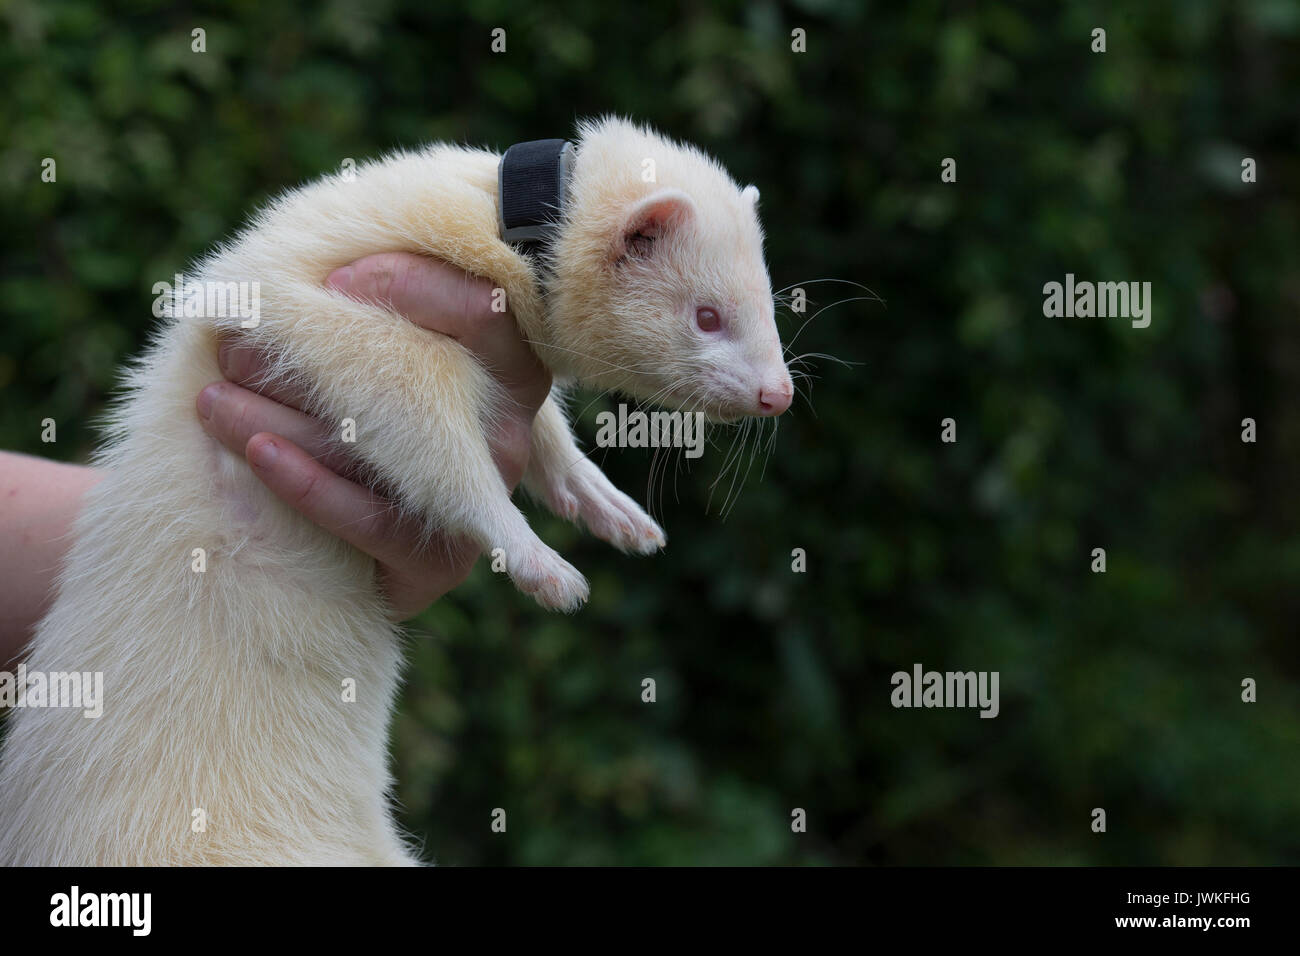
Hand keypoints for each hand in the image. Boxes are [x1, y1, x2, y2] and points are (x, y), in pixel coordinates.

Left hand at [196, 252, 551, 619]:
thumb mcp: (373, 353)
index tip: (334, 282)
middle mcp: (507, 434)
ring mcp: (480, 500)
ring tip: (213, 394)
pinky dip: (308, 483)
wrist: (340, 544)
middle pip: (432, 383)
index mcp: (504, 370)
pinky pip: (372, 517)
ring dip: (285, 416)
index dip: (417, 288)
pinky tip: (253, 451)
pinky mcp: (437, 561)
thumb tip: (300, 256)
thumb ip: (367, 303)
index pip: (488, 311)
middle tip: (238, 339)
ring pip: (384, 450)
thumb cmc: (356, 422)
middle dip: (328, 355)